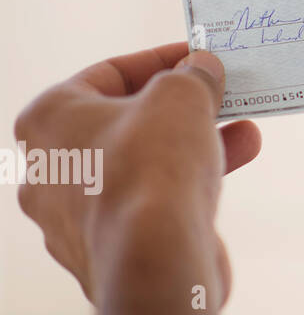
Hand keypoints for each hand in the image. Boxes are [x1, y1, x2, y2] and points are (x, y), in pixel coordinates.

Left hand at [14, 42, 260, 314]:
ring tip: (244, 136)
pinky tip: (227, 174)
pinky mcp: (104, 251)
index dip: (161, 59)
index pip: (108, 73)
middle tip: (220, 98)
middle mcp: (48, 170)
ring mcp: (72, 218)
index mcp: (48, 121)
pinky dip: (185, 187)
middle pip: (125, 122)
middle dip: (182, 108)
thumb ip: (193, 74)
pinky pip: (148, 205)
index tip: (199, 57)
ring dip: (194, 146)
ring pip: (141, 166)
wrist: (156, 257)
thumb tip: (203, 69)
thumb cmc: (153, 164)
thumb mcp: (183, 93)